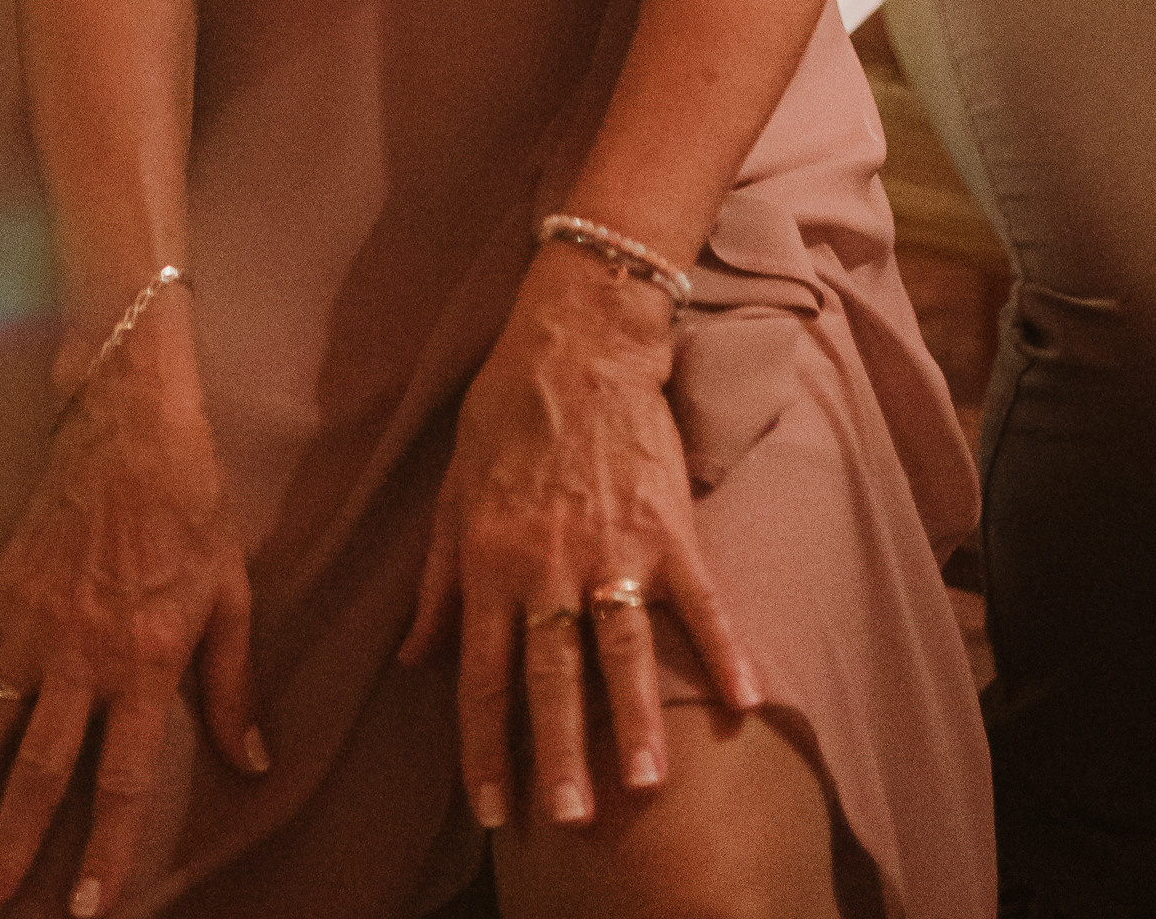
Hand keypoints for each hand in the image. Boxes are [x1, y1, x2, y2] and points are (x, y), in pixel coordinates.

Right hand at [0, 324, 262, 913]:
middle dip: (9, 842)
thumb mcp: (231, 597)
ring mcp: (31, 622)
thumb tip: (254, 763)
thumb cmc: (192, 510)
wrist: (132, 422)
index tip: (86, 908)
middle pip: (37, 768)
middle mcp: (80, 654)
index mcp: (144, 663)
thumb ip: (234, 688)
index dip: (104, 848)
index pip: (120, 777)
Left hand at [400, 246, 759, 826]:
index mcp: (489, 560)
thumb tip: (411, 656)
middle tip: (569, 819)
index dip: (485, 744)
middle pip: (553, 676)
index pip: (481, 673)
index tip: (492, 807)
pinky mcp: (668, 525)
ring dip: (635, 720)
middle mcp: (547, 564)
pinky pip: (700, 600)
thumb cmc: (505, 409)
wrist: (577, 336)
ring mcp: (612, 546)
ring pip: (622, 649)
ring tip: (646, 784)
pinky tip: (744, 700)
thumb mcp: (451, 490)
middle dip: (559, 754)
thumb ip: (435, 580)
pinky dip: (723, 650)